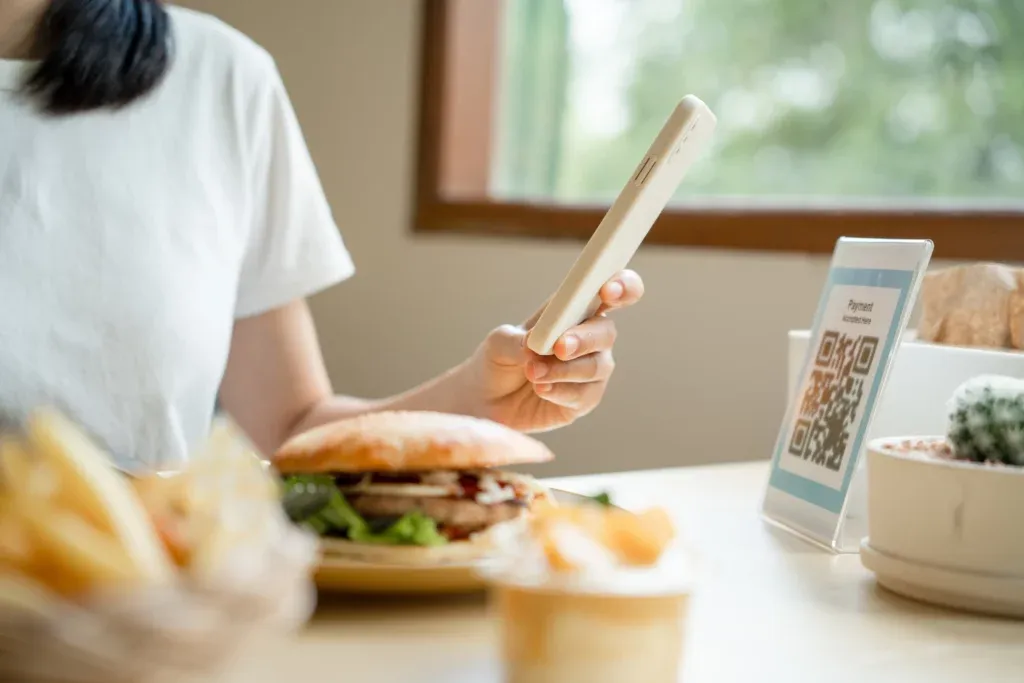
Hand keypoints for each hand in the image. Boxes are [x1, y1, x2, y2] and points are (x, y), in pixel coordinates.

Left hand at [462, 270, 644, 432]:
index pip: (612, 290)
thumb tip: (535, 343)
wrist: (488, 401)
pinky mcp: (586, 398)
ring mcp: (591, 369)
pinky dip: (561, 391)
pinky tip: (541, 390)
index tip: (608, 290)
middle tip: (559, 347)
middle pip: (607, 331)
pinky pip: (585, 394)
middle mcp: (589, 336)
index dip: (621, 286)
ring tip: (533, 373)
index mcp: (573, 309)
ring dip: (564, 370)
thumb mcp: (498, 344)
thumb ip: (517, 339)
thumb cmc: (498, 361)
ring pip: (596, 366)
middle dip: (584, 338)